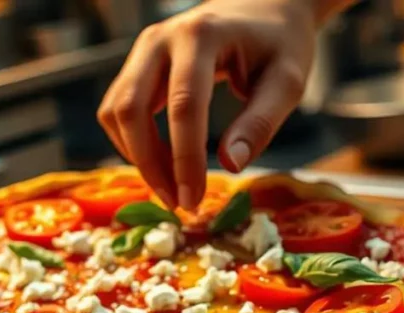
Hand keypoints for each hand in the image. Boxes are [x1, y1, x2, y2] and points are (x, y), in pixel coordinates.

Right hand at [98, 0, 327, 209]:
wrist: (264, 8)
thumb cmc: (280, 44)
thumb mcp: (288, 81)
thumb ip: (261, 122)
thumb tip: (231, 165)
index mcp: (202, 36)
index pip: (184, 105)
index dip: (184, 158)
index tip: (194, 199)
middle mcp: (161, 38)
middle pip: (131, 108)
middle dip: (149, 163)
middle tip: (177, 202)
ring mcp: (143, 49)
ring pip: (115, 112)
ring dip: (137, 156)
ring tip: (172, 186)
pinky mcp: (136, 65)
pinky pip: (117, 110)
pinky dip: (132, 143)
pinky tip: (162, 162)